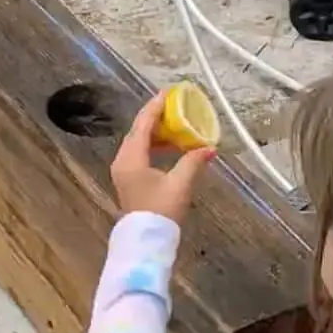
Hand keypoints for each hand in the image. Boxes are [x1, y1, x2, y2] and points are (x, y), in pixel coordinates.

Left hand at [110, 91, 215, 225]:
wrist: (146, 241)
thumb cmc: (161, 211)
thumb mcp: (180, 184)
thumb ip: (193, 162)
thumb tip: (210, 148)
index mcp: (131, 157)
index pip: (142, 124)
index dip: (155, 106)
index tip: (167, 92)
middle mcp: (122, 160)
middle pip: (137, 130)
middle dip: (155, 117)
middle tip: (173, 105)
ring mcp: (123, 170)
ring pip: (138, 142)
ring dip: (155, 132)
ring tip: (176, 124)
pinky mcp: (128, 179)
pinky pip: (139, 153)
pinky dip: (153, 146)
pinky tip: (170, 147)